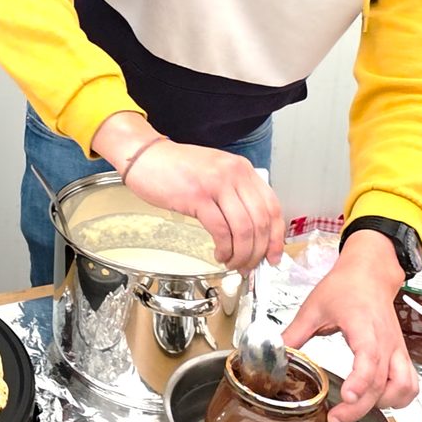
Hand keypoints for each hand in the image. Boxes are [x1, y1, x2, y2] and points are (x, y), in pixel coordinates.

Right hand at [94, 113, 281, 269]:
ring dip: (241, 254)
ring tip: (233, 263)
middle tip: (250, 265)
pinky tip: (219, 254)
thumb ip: (235, 194)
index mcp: (242, 169)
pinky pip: (221, 230)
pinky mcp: (198, 196)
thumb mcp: (215, 173)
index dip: (276, 237)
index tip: (273, 255)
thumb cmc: (175, 167)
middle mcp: (234, 174)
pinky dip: (224, 248)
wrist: (145, 156)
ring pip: (244, 229)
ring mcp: (216, 183)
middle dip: (258, 251)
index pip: (272, 206)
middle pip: (261, 221)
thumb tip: (252, 231)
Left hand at [281, 229, 417, 421]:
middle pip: (382, 383)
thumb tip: (275, 352)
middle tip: (335, 418)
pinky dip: (399, 398)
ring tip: (356, 408)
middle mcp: (386, 342)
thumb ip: (294, 333)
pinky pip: (409, 384)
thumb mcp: (314, 307)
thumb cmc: (345, 287)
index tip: (346, 396)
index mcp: (364, 327)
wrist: (370, 273)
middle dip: (359, 407)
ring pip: (403, 387)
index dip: (360, 381)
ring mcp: (396, 350)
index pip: (369, 358)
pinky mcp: (400, 355)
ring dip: (383, 404)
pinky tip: (378, 402)